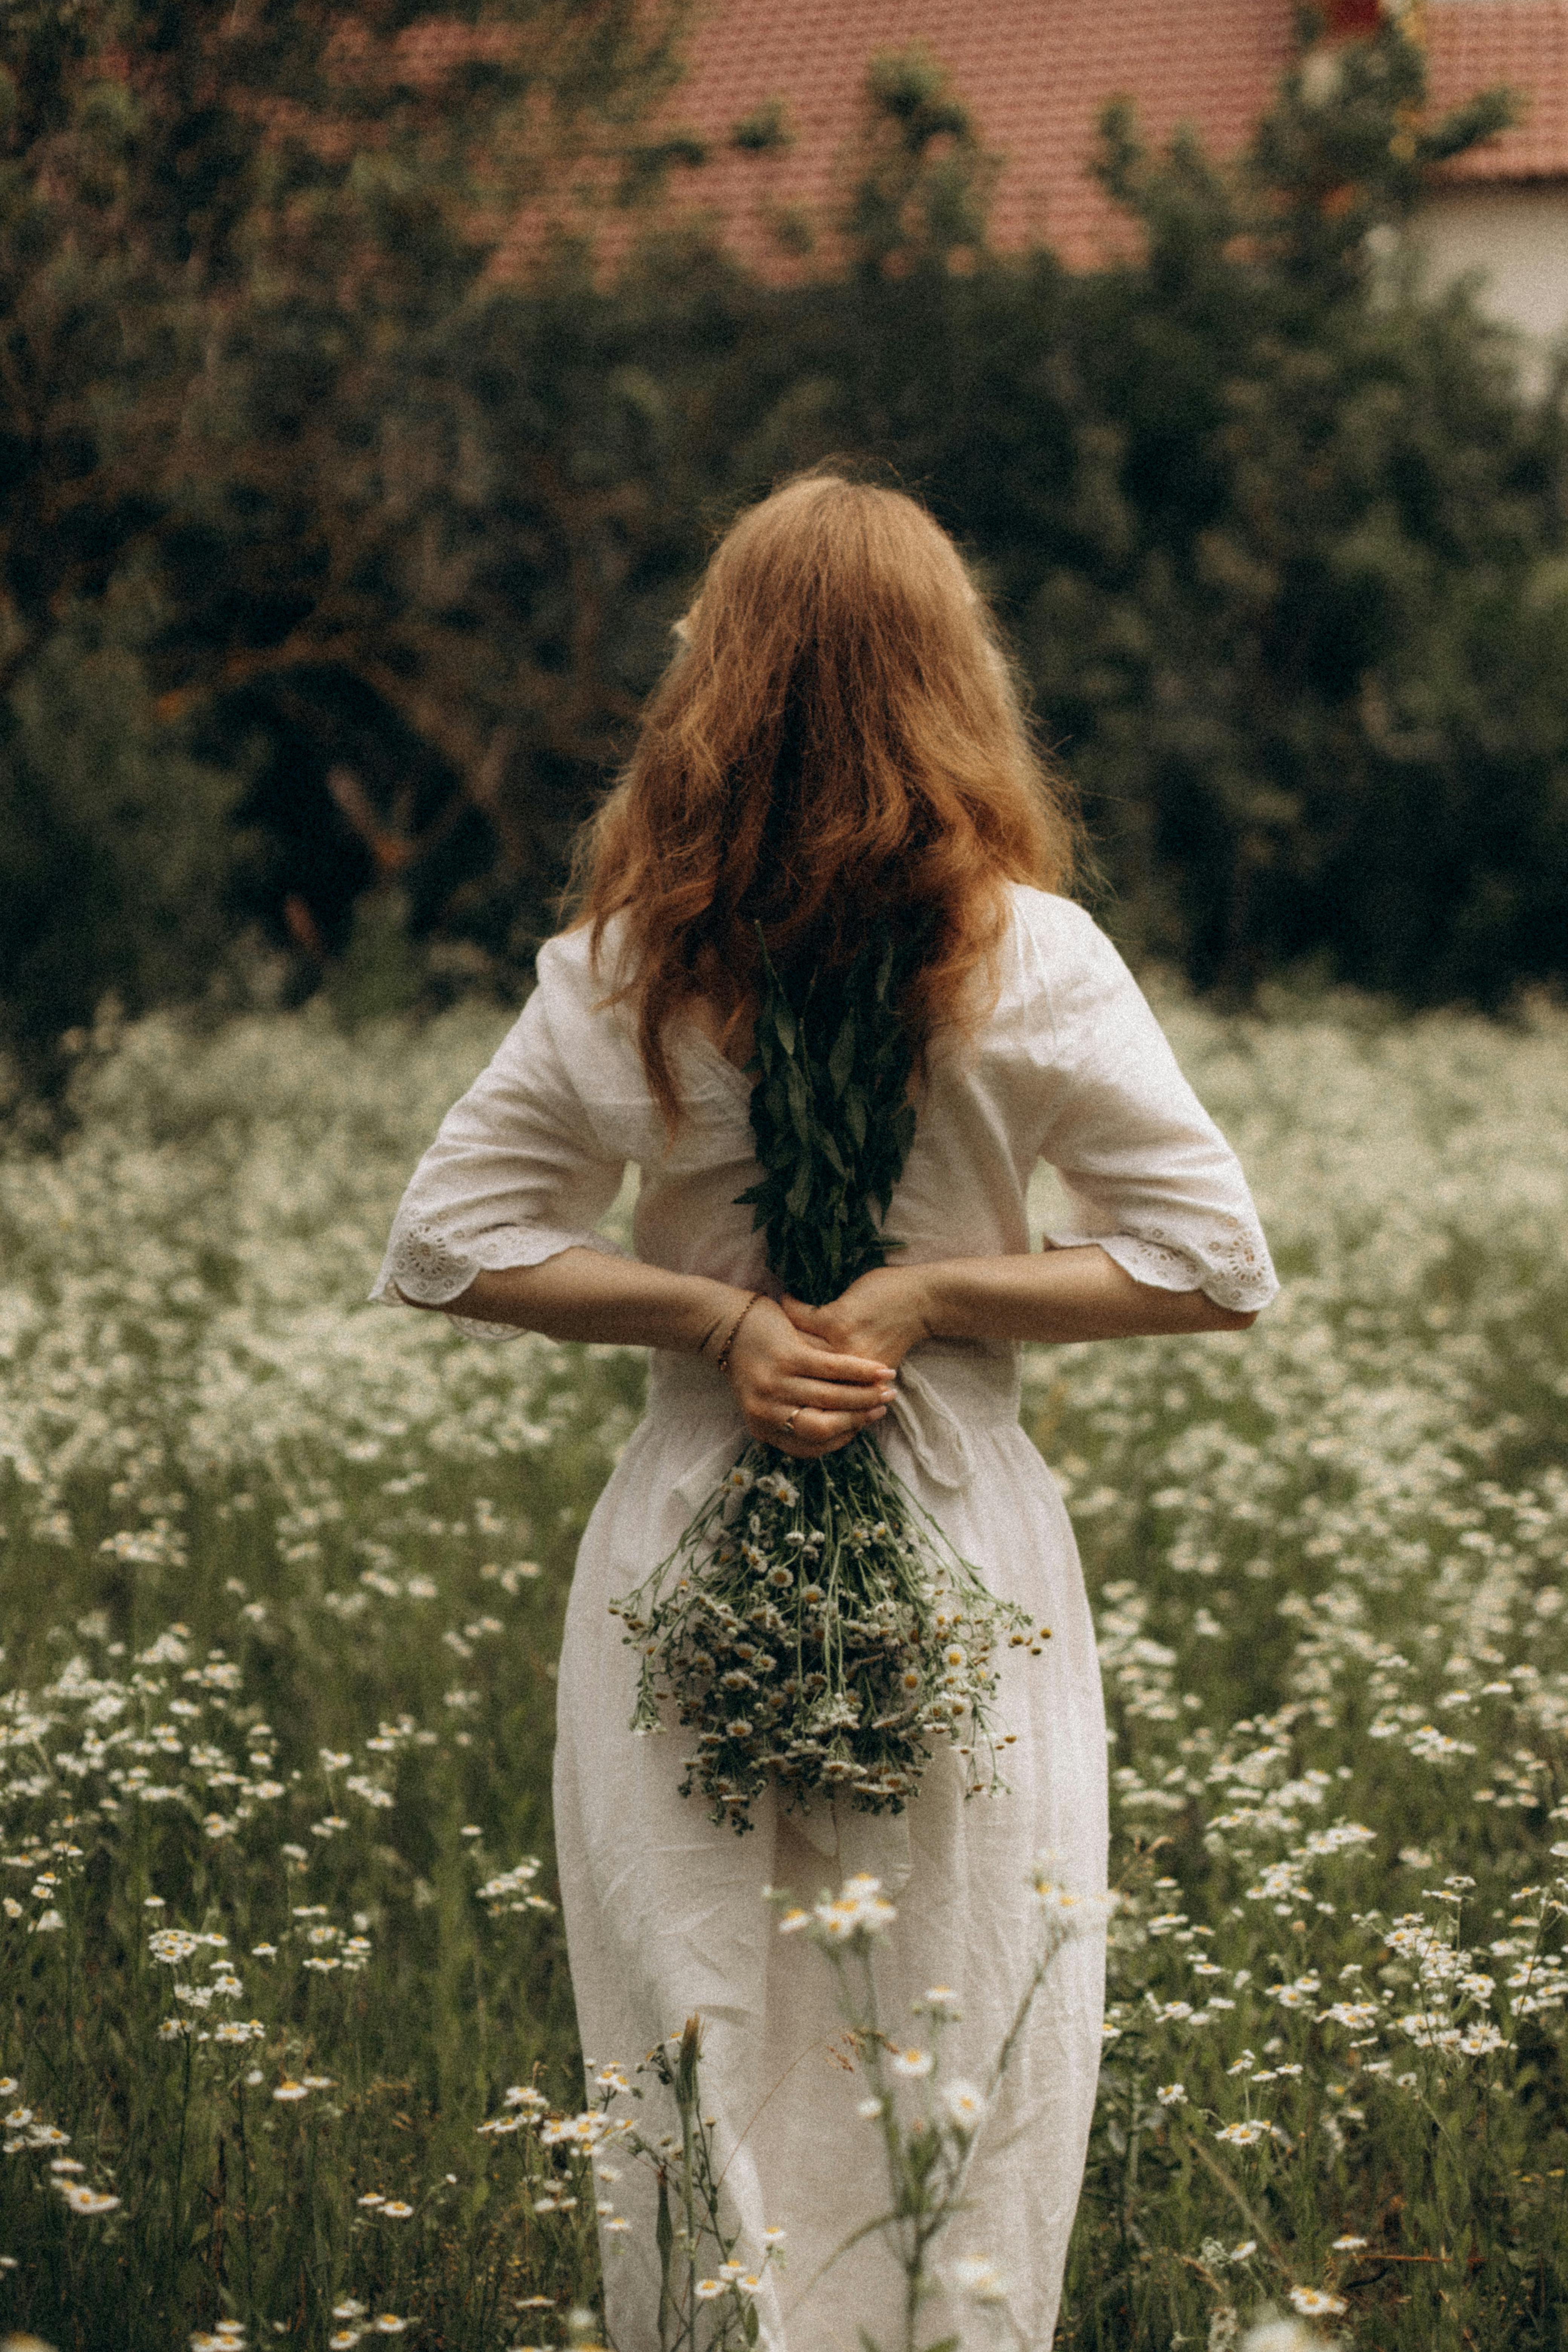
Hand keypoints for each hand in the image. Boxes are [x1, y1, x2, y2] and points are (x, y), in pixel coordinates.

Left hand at [720, 1295, 895, 1459]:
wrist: (725, 1322)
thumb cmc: (753, 1361)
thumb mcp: (767, 1397)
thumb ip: (797, 1415)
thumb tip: (843, 1429)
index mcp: (762, 1427)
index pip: (810, 1446)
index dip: (842, 1439)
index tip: (862, 1427)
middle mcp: (766, 1411)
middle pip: (824, 1427)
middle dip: (858, 1420)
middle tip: (882, 1410)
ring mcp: (776, 1384)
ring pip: (832, 1397)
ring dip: (865, 1396)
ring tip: (887, 1391)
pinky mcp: (787, 1356)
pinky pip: (832, 1368)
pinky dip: (860, 1371)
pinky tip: (880, 1370)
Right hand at [778, 1265, 933, 1374]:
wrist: (924, 1304)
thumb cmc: (899, 1330)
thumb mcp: (871, 1362)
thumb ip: (848, 1378)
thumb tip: (820, 1385)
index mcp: (852, 1385)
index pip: (810, 1388)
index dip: (791, 1379)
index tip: (775, 1369)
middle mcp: (845, 1374)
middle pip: (799, 1370)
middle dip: (780, 1356)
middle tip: (768, 1346)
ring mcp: (840, 1348)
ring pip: (796, 1345)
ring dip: (781, 1330)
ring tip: (771, 1324)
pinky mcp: (837, 1322)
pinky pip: (800, 1316)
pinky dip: (791, 1306)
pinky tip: (785, 1299)